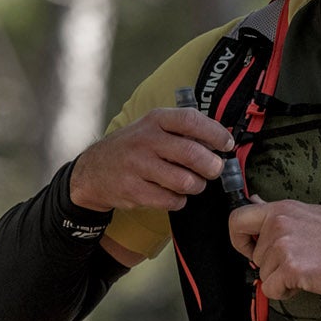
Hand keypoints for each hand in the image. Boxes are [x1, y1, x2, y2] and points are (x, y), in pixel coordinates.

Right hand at [68, 108, 233, 212]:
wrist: (94, 171)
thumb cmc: (134, 148)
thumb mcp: (152, 128)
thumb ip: (182, 130)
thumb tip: (221, 141)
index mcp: (155, 120)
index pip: (192, 120)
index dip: (215, 133)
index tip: (226, 144)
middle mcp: (146, 140)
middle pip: (193, 154)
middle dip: (212, 166)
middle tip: (214, 170)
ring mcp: (138, 166)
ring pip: (185, 181)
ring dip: (197, 186)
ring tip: (193, 183)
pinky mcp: (134, 190)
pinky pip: (171, 200)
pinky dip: (179, 200)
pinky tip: (174, 194)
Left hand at [225, 199, 320, 303]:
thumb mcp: (310, 213)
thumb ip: (280, 212)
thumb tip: (255, 200)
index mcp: (282, 208)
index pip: (237, 219)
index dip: (239, 239)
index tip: (252, 249)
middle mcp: (279, 223)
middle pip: (255, 255)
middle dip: (272, 265)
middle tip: (299, 261)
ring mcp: (283, 245)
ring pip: (263, 274)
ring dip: (281, 279)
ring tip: (308, 269)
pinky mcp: (290, 268)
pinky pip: (271, 289)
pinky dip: (286, 292)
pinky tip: (306, 281)